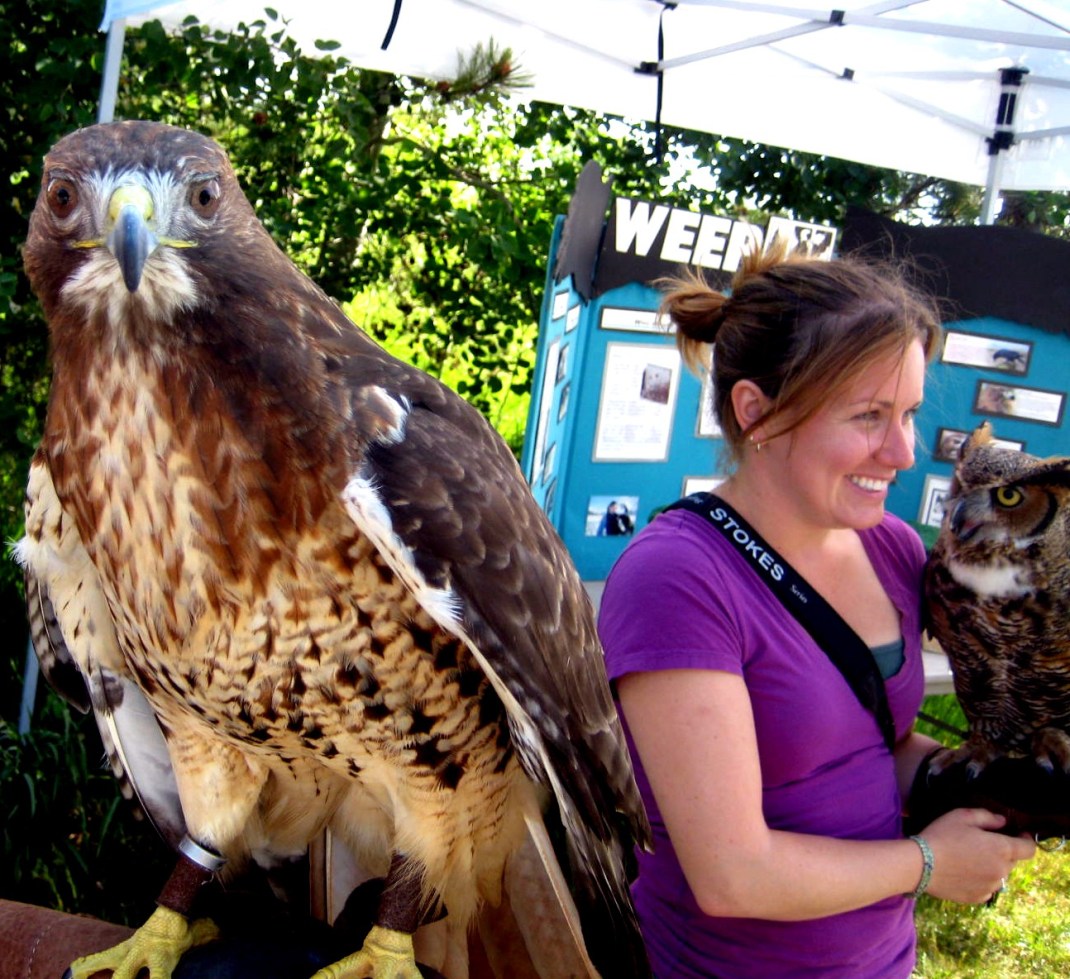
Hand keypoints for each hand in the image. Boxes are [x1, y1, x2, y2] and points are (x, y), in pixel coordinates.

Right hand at [919, 808, 1035, 903]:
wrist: (920, 865)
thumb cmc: (942, 836)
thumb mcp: (962, 816)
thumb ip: (987, 817)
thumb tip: (1002, 822)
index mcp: (1001, 849)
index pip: (1029, 849)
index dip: (1026, 840)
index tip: (1018, 834)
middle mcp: (1002, 871)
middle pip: (1012, 861)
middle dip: (1002, 852)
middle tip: (980, 844)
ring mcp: (991, 887)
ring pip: (999, 875)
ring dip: (991, 867)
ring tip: (968, 859)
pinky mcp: (978, 898)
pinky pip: (987, 887)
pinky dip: (980, 880)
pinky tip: (962, 872)